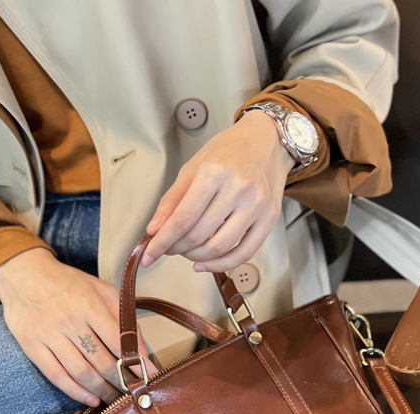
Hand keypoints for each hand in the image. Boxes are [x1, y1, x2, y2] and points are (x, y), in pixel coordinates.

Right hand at [0, 248, 155, 406]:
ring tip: (115, 398)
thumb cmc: (68, 284)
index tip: (150, 376)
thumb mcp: (101, 289)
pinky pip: (57, 376)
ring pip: (81, 372)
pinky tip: (91, 399)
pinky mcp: (31, 345)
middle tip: (133, 392)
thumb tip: (142, 350)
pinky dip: (76, 392)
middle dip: (121, 381)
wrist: (23, 274)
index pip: (118, 341)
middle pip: (101, 361)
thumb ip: (124, 317)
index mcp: (89, 304)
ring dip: (102, 390)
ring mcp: (48, 334)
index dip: (136, 362)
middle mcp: (69, 320)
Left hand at [141, 110, 294, 272]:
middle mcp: (238, 189)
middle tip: (169, 248)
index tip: (149, 254)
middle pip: (199, 235)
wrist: (266, 142)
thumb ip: (172, 200)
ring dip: (197, 257)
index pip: (182, 218)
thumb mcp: (193, 168)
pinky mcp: (270, 218)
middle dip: (177, 248)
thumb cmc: (228, 152)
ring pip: (219, 247)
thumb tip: (154, 229)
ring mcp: (256, 205)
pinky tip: (205, 263)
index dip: (162, 241)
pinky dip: (221, 265)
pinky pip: (244, 253)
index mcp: (214, 173)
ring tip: (187, 252)